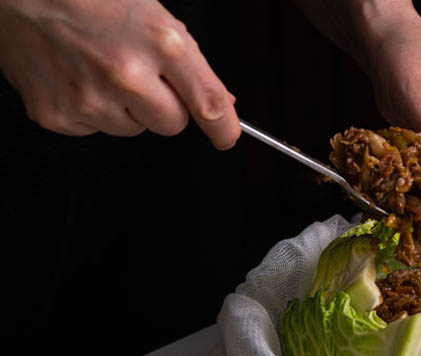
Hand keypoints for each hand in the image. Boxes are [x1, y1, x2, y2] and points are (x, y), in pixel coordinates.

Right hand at [0, 0, 239, 147]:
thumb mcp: (154, 16)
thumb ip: (190, 64)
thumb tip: (221, 105)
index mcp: (160, 43)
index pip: (208, 103)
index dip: (224, 128)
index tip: (226, 137)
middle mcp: (126, 73)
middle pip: (172, 125)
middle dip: (164, 107)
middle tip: (139, 75)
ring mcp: (89, 98)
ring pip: (134, 130)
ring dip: (125, 108)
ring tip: (100, 68)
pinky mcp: (58, 115)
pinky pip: (94, 131)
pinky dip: (90, 110)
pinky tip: (76, 76)